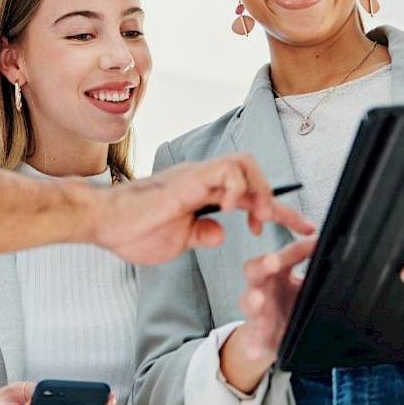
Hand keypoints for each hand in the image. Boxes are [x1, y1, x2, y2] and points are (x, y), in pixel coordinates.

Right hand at [90, 153, 314, 264]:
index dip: (280, 212)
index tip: (302, 228)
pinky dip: (238, 188)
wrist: (101, 223)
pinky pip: (225, 170)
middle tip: (280, 227)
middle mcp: (202, 179)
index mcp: (202, 193)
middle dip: (277, 199)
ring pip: (244, 163)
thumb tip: (221, 232)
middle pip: (254, 173)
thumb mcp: (177, 240)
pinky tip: (232, 209)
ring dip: (260, 191)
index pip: (249, 196)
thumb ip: (200, 233)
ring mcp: (195, 176)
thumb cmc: (131, 231)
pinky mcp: (187, 179)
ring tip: (260, 220)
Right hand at [220, 236, 318, 392]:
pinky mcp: (256, 335)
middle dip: (263, 264)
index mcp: (278, 273)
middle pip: (255, 269)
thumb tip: (346, 257)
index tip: (315, 242)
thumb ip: (320, 274)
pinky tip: (254, 350)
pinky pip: (251, 339)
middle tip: (273, 261)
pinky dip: (252, 345)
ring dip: (253, 300)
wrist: (277, 335)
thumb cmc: (292, 304)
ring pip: (249, 302)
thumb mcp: (307, 286)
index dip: (298, 248)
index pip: (286, 255)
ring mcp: (257, 311)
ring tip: (258, 299)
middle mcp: (263, 287)